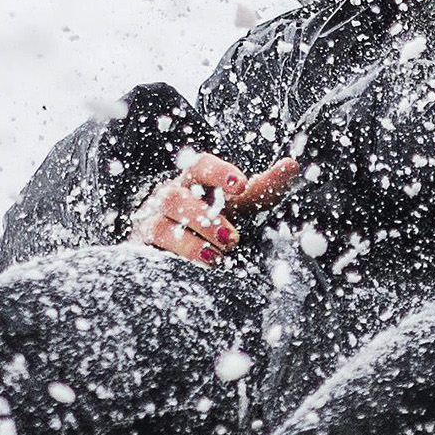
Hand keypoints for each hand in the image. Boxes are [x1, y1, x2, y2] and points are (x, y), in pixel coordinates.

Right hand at [127, 153, 300, 266]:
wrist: (172, 243)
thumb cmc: (210, 215)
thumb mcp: (239, 203)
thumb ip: (265, 188)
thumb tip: (292, 165)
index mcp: (193, 181)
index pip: (200, 166)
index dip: (219, 173)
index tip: (240, 185)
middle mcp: (168, 198)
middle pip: (175, 198)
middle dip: (204, 218)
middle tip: (232, 238)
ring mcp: (151, 223)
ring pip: (160, 227)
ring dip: (190, 243)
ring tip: (216, 258)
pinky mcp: (142, 249)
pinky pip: (149, 253)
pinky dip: (174, 259)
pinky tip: (195, 269)